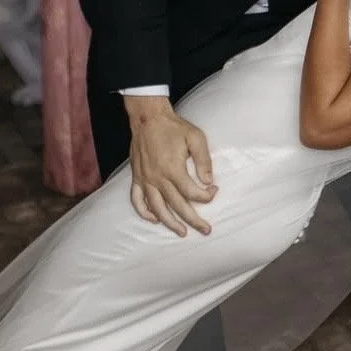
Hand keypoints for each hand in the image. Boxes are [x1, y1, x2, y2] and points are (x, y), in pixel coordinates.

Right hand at [124, 96, 216, 236]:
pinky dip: (144, 212)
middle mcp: (157, 178)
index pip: (192, 193)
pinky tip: (154, 219)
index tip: (214, 191)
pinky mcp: (137, 177)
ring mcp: (145, 179)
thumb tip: (209, 181)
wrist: (148, 117)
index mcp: (173, 169)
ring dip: (170, 223)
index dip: (206, 196)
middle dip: (193, 220)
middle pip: (177, 206)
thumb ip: (204, 160)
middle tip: (206, 230)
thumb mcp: (196, 138)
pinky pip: (137, 200)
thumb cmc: (173, 127)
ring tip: (182, 232)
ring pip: (157, 208)